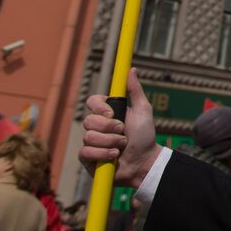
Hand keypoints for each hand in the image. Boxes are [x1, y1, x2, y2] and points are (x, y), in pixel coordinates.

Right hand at [79, 69, 158, 187]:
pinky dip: (102, 154)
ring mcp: (91, 142)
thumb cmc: (145, 136)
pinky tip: (114, 157)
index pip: (91, 101)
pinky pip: (85, 152)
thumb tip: (132, 69)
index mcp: (108, 113)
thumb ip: (135, 90)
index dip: (99, 107)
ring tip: (121, 148)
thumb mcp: (143, 110)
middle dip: (109, 129)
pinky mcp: (88, 158)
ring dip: (110, 143)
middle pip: (89, 121)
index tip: (112, 114)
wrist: (144, 162)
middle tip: (123, 133)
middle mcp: (97, 126)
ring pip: (88, 137)